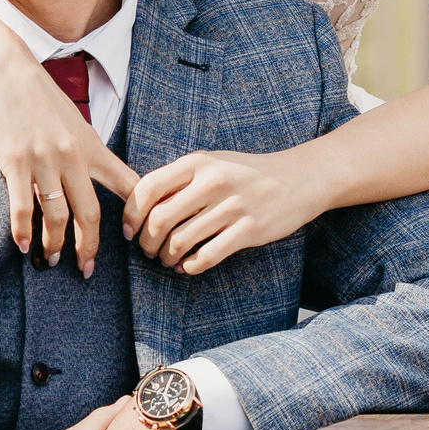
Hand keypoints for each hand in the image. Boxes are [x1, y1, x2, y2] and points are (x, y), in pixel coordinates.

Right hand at [0, 34, 136, 274]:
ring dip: (55, 244)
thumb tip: (92, 175)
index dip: (137, 214)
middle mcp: (72, 155)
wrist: (3, 67)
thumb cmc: (37, 93)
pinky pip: (23, 206)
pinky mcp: (15, 161)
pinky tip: (23, 245)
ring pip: (57, 216)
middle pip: (90, 213)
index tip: (137, 237)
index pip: (126, 184)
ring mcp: (43, 159)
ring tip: (52, 259)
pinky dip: (23, 231)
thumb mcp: (72, 118)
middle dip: (90, 246)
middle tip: (87, 269)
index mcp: (91, 145)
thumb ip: (83, 148)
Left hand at [123, 147, 325, 275]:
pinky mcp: (249, 230)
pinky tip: (188, 266)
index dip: (131, 214)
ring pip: (180, 242)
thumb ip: (178, 180)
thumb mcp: (211, 164)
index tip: (130, 230)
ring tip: (168, 259)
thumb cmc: (245, 174)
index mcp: (197, 163)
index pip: (147, 188)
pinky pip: (206, 257)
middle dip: (147, 242)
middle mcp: (212, 182)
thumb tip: (138, 207)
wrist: (298, 179)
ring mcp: (232, 207)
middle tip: (148, 250)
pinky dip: (190, 266)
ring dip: (167, 257)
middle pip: (160, 220)